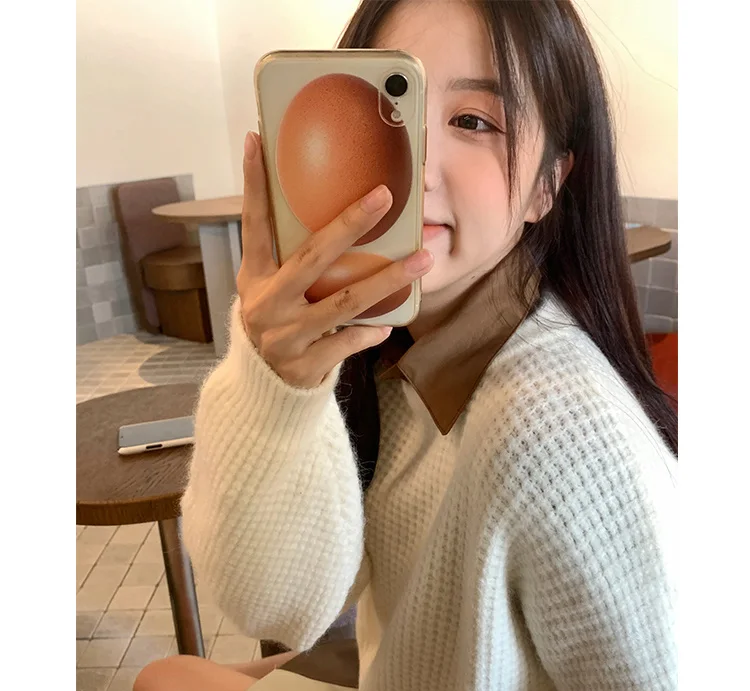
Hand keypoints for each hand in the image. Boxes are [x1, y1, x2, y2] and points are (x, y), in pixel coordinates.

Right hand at [236, 130, 433, 388]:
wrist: (265, 387)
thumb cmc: (277, 322)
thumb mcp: (269, 288)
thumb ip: (289, 255)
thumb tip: (329, 204)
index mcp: (255, 276)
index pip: (254, 223)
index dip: (253, 183)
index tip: (257, 140)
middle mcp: (266, 303)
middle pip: (312, 257)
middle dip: (350, 224)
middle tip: (384, 196)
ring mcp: (285, 335)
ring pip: (344, 303)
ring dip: (387, 279)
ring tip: (423, 259)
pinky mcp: (306, 364)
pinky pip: (347, 342)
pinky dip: (370, 332)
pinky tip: (390, 324)